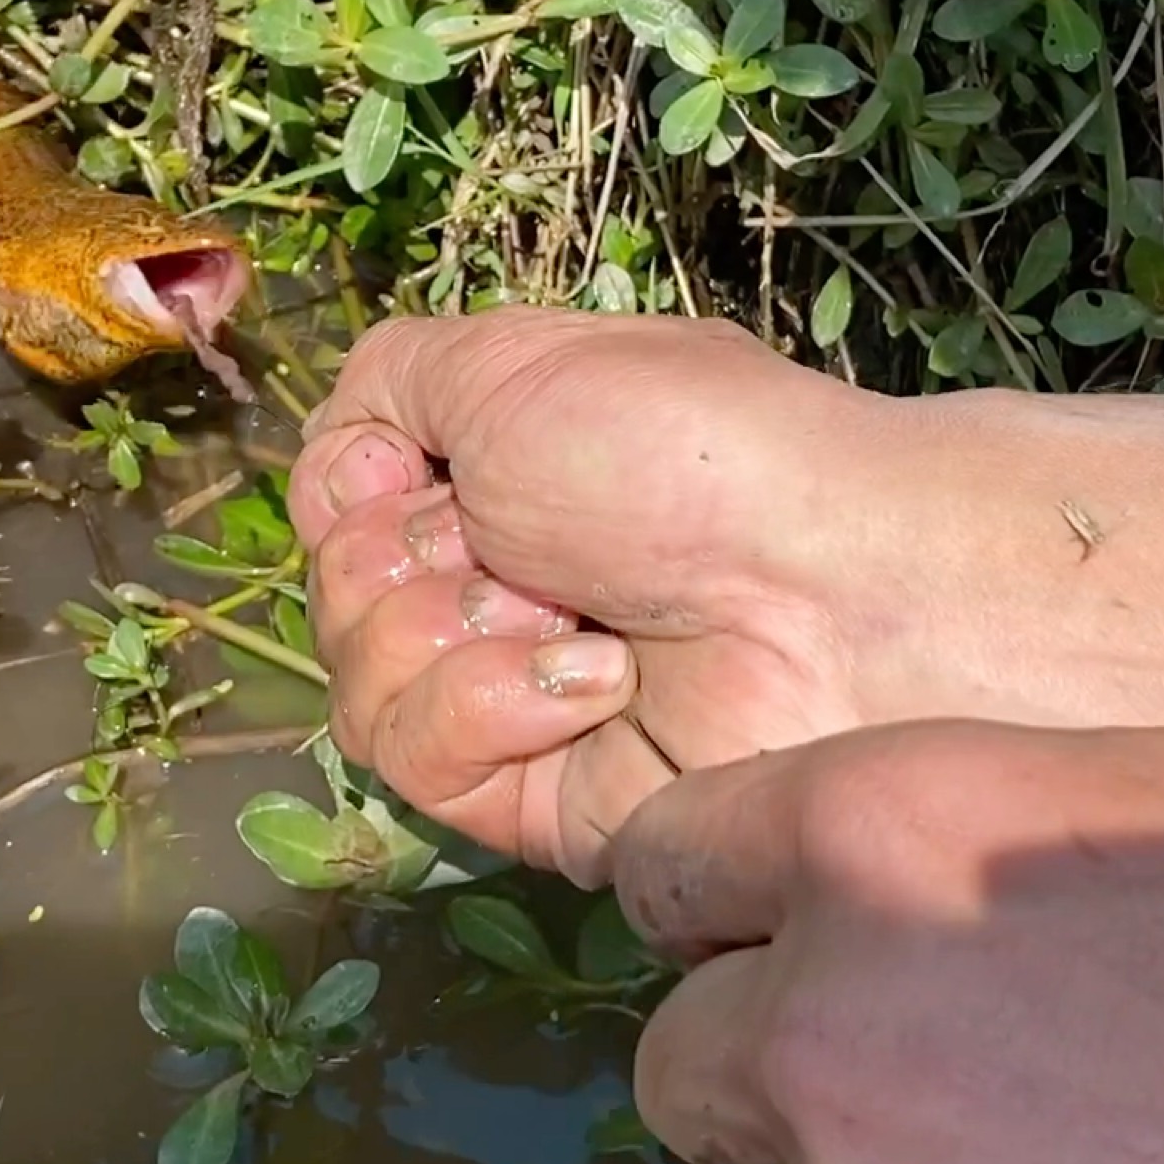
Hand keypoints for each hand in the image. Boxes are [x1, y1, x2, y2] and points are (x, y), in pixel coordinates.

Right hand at [287, 306, 912, 882]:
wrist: (826, 588)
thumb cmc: (684, 452)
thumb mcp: (511, 362)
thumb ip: (389, 385)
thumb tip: (340, 471)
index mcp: (490, 483)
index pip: (339, 512)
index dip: (356, 493)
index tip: (422, 475)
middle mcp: (493, 589)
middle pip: (337, 602)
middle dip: (406, 564)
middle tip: (519, 549)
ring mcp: (511, 701)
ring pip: (359, 692)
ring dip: (450, 636)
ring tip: (568, 614)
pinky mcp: (533, 801)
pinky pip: (423, 765)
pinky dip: (491, 706)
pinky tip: (594, 680)